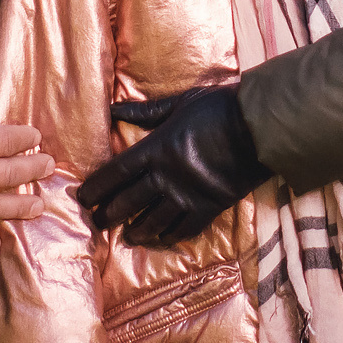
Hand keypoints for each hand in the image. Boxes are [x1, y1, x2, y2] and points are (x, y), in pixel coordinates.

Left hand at [75, 86, 269, 247]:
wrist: (259, 128)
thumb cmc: (219, 109)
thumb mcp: (179, 103)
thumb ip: (145, 112)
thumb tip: (113, 109)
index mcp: (156, 149)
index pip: (116, 173)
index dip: (97, 188)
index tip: (83, 198)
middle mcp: (166, 176)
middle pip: (129, 202)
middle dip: (109, 214)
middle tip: (97, 222)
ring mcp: (188, 195)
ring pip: (153, 221)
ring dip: (136, 230)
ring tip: (127, 235)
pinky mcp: (210, 207)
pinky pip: (184, 229)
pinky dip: (170, 236)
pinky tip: (161, 238)